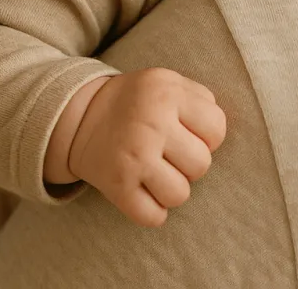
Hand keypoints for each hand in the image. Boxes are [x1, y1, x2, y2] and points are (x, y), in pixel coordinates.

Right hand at [67, 68, 225, 225]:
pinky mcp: (116, 185)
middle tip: (171, 155)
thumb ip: (200, 98)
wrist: (80, 116)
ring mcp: (134, 157)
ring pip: (180, 194)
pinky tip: (145, 194)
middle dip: (190, 164)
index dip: (208, 137)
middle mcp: (152, 124)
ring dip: (173, 189)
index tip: (189, 134)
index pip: (217, 129)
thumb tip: (218, 133)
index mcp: (168, 94)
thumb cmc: (137, 101)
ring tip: (159, 174)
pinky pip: (153, 216)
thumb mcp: (167, 82)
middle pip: (201, 165)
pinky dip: (154, 212)